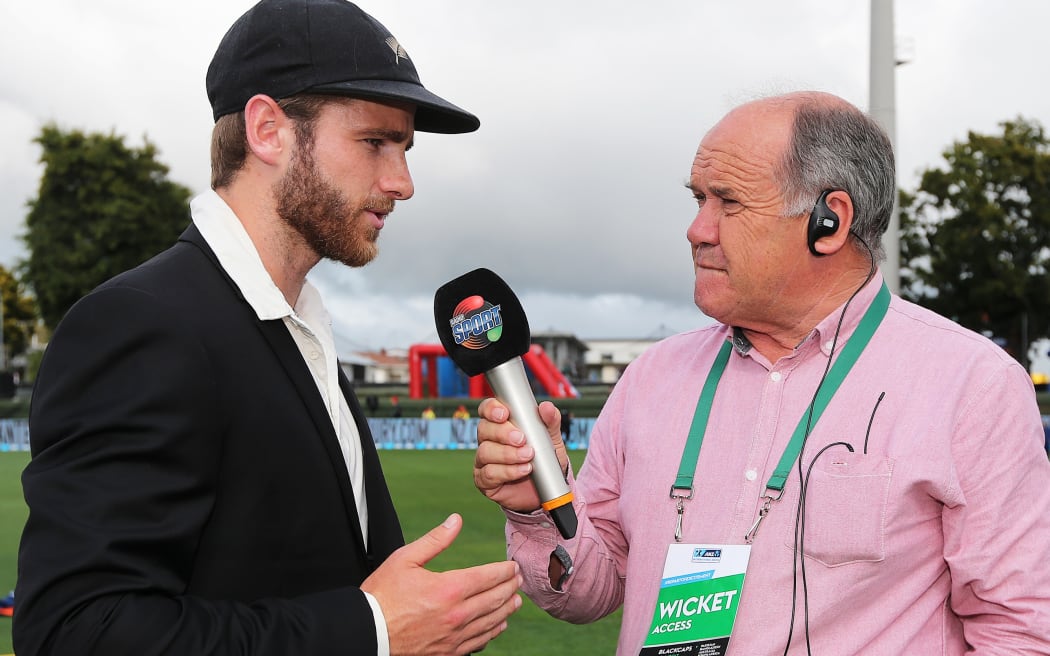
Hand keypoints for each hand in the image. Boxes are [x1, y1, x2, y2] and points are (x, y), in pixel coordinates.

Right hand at [361, 513, 521, 655]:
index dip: (504, 570)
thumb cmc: (382, 595)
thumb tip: (455, 520)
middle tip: (519, 580)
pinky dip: (492, 632)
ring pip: (492, 622)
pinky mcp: (448, 652)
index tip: (512, 566)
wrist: (367, 633)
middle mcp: (457, 614)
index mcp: (448, 588)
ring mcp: (454, 637)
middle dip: (510, 587)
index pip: (488, 577)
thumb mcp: (405, 559)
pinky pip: (479, 642)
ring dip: (507, 609)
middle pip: (495, 599)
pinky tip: (497, 625)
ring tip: (515, 600)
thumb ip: (435, 540)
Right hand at [473, 398, 568, 512]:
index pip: (487, 410)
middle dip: (503, 433)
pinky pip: (489, 473)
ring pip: (485, 452)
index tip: (505, 414)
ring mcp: (484, 461)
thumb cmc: (544, 461)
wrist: (546, 490)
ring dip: (508, 454)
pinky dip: (508, 471)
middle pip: (484, 429)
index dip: (492, 409)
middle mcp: (488, 440)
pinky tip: (523, 470)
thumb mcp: (552, 440)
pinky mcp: (484, 480)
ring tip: (528, 457)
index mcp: (501, 424)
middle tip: (522, 439)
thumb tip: (546, 407)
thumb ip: (550, 422)